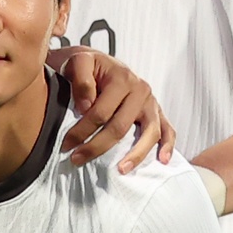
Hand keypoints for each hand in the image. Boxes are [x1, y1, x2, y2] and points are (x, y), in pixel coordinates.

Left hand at [50, 45, 175, 171]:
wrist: (98, 62)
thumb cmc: (86, 66)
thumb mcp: (79, 63)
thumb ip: (81, 80)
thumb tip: (86, 106)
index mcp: (122, 79)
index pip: (101, 112)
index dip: (81, 131)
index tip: (65, 145)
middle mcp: (140, 90)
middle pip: (120, 126)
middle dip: (97, 146)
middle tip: (76, 159)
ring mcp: (151, 102)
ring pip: (149, 132)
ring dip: (135, 154)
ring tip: (121, 170)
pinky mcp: (157, 112)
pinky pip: (167, 129)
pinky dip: (168, 145)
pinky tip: (163, 161)